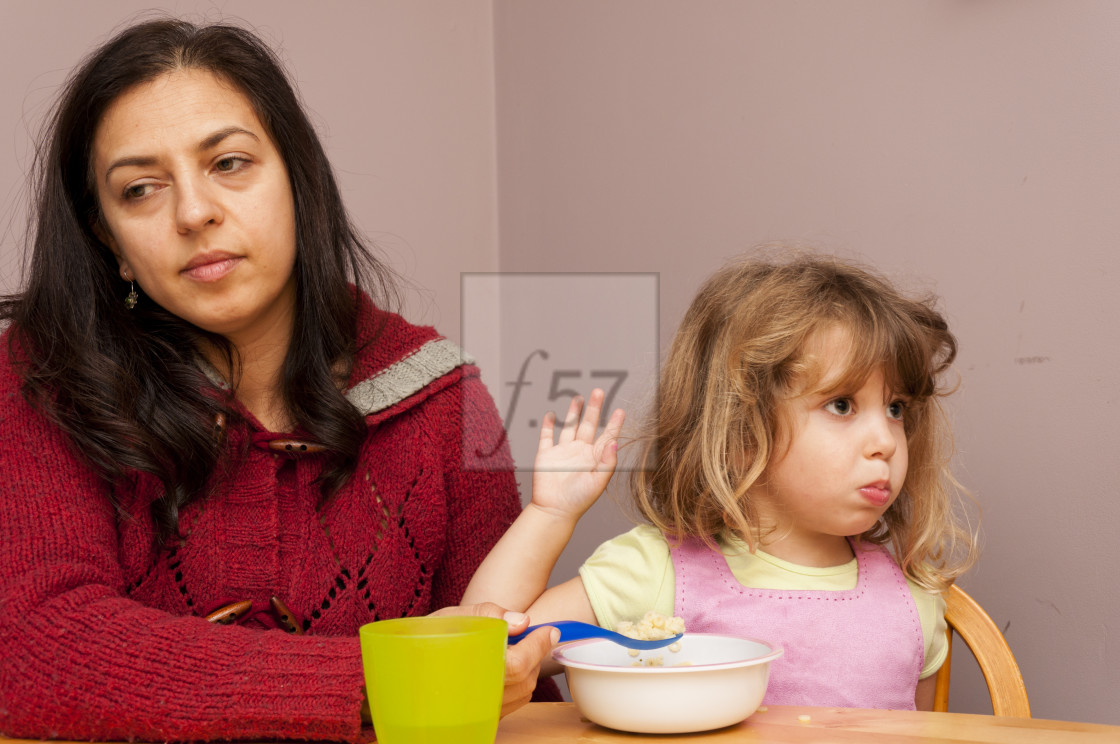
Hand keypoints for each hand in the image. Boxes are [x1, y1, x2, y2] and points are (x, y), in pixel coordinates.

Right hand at [429, 602, 558, 717]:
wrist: (398, 671)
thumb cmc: (423, 640)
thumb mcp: (451, 617)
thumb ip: (489, 614)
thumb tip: (523, 620)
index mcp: (471, 670)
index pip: (519, 662)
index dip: (538, 645)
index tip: (549, 630)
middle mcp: (475, 697)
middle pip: (525, 679)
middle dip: (535, 654)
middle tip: (538, 634)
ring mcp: (478, 712)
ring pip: (522, 693)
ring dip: (528, 670)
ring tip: (517, 649)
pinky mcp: (480, 718)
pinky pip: (513, 704)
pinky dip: (519, 684)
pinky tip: (506, 668)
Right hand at [531, 389, 624, 521]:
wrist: (554, 510)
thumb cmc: (579, 500)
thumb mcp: (598, 481)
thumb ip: (607, 462)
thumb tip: (614, 442)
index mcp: (594, 458)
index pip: (607, 436)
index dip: (614, 424)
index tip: (621, 410)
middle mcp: (580, 452)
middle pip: (589, 425)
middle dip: (594, 408)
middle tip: (599, 391)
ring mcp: (563, 452)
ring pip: (570, 427)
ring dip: (574, 412)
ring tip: (579, 397)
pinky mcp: (546, 454)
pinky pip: (547, 436)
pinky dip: (548, 425)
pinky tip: (551, 414)